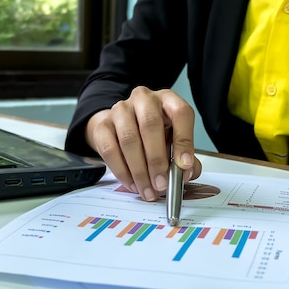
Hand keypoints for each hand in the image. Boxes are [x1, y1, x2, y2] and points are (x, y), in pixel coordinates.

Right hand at [85, 86, 201, 200]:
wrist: (120, 126)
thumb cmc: (152, 133)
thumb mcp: (172, 139)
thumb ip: (183, 155)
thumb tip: (185, 174)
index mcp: (167, 99)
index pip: (180, 113)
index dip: (184, 140)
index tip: (185, 165)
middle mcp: (144, 99)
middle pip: (150, 125)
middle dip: (157, 160)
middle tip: (162, 184)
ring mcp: (120, 110)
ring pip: (129, 139)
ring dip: (139, 170)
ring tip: (147, 189)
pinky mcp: (103, 124)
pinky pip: (110, 150)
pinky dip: (122, 171)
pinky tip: (132, 183)